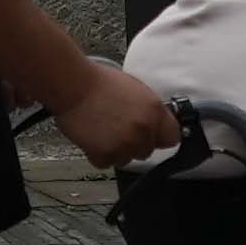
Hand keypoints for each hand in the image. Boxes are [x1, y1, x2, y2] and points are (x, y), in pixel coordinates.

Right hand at [49, 61, 180, 168]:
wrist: (73, 85)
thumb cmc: (99, 81)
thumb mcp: (136, 89)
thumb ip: (150, 110)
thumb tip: (157, 123)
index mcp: (154, 112)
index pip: (172, 137)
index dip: (160, 136)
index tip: (153, 135)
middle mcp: (143, 131)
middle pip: (147, 151)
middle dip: (135, 143)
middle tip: (119, 128)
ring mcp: (124, 145)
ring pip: (127, 159)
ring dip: (117, 150)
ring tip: (104, 131)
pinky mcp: (104, 155)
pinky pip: (107, 162)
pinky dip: (99, 154)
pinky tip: (93, 137)